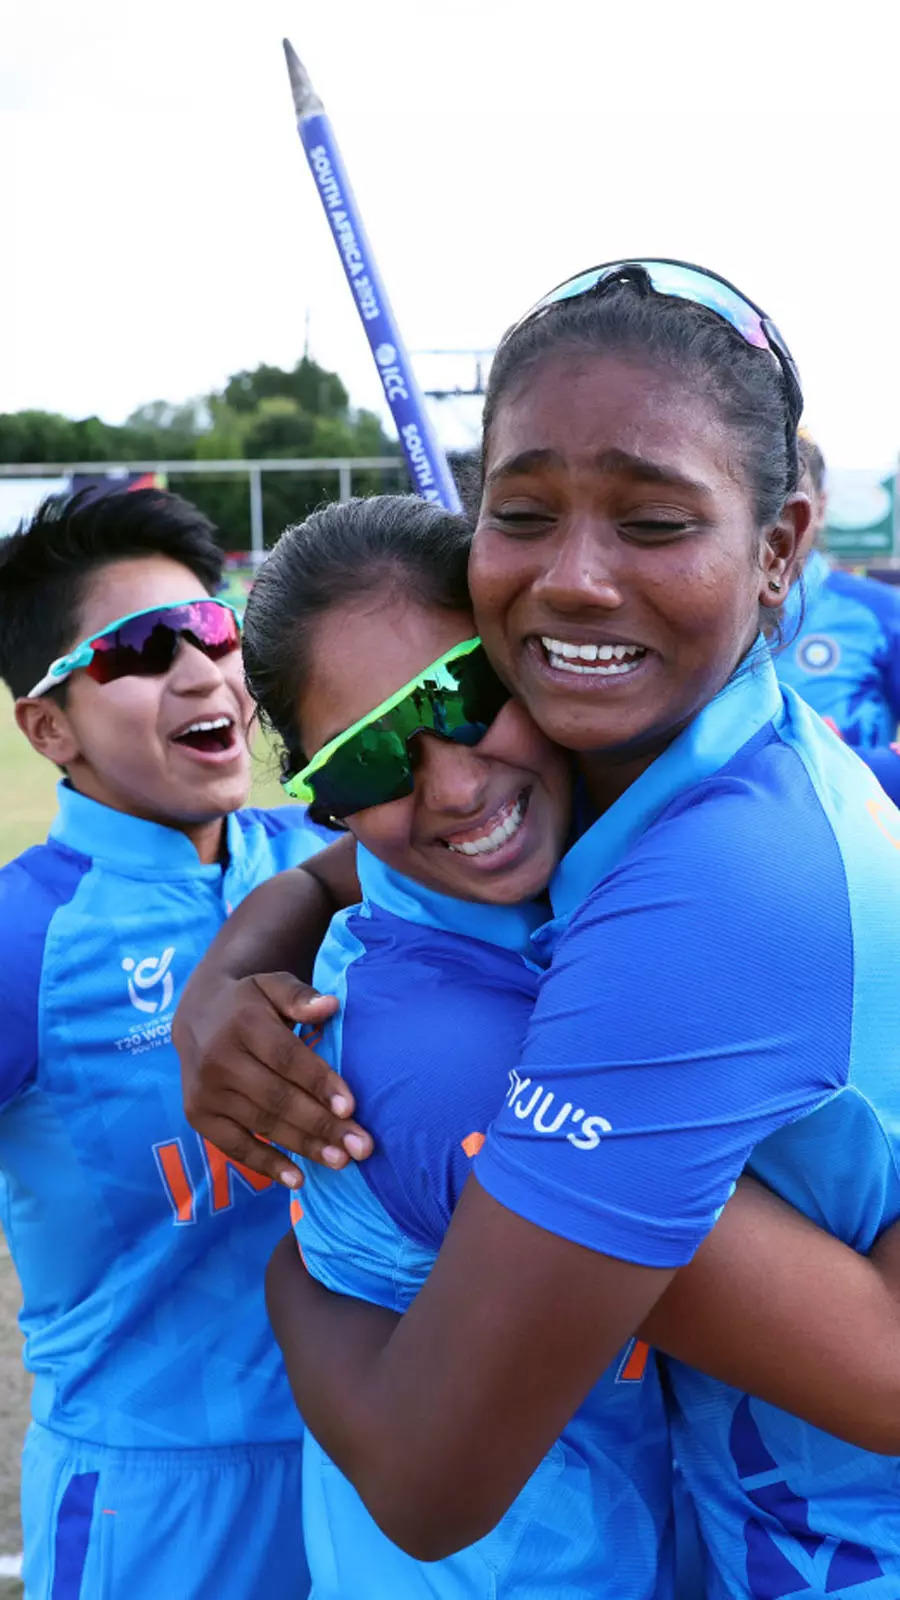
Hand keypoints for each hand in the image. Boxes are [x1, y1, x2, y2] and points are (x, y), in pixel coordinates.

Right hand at [174, 968, 374, 1187]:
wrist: (196, 1014)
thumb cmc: (250, 1003)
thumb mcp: (273, 985)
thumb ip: (300, 996)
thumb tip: (330, 1006)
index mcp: (243, 1023)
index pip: (287, 1058)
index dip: (320, 1083)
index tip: (351, 1107)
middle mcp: (219, 1059)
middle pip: (278, 1098)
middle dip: (322, 1125)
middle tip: (361, 1146)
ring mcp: (205, 1091)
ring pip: (262, 1124)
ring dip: (304, 1146)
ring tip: (341, 1161)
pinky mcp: (198, 1115)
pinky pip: (235, 1146)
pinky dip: (266, 1165)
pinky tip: (298, 1179)